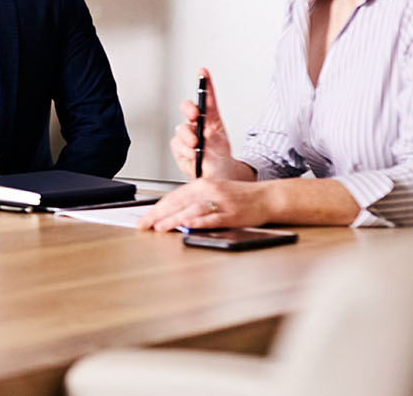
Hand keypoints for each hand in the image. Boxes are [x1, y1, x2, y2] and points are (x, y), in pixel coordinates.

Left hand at [137, 178, 272, 231]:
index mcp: (202, 184)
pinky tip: (187, 225)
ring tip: (159, 227)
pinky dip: (198, 222)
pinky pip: (212, 218)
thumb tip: (173, 214)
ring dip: (174, 219)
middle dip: (158, 215)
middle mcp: (209, 191)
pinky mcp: (232, 214)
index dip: (156, 208)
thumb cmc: (240, 197)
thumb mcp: (214, 193)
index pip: (173, 196)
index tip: (144, 217)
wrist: (268, 197)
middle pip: (178, 202)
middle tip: (143, 224)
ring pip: (191, 210)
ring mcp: (220, 202)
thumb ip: (194, 201)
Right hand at [170, 68, 237, 179]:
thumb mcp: (223, 145)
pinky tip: (191, 154)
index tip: (203, 73)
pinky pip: (176, 145)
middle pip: (188, 110)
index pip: (208, 99)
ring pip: (181, 129)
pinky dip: (183, 150)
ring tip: (196, 145)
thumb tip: (205, 132)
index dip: (205, 84)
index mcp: (211, 120)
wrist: (218, 177)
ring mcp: (188, 137)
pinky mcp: (180, 149)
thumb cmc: (222, 160)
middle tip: (194, 116)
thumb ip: (214, 138)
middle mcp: (198, 126)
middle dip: (189, 110)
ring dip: (188, 136)